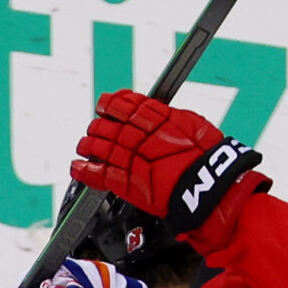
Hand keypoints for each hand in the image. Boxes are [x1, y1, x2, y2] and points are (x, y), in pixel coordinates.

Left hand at [71, 89, 264, 236]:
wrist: (211, 185)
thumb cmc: (210, 158)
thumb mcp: (193, 125)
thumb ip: (172, 119)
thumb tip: (161, 114)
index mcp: (157, 119)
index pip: (128, 105)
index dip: (114, 103)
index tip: (106, 102)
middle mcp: (141, 136)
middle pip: (111, 125)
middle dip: (101, 125)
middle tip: (95, 127)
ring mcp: (133, 160)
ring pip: (102, 147)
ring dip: (90, 144)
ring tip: (84, 145)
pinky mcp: (128, 184)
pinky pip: (100, 175)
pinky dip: (85, 171)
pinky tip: (76, 167)